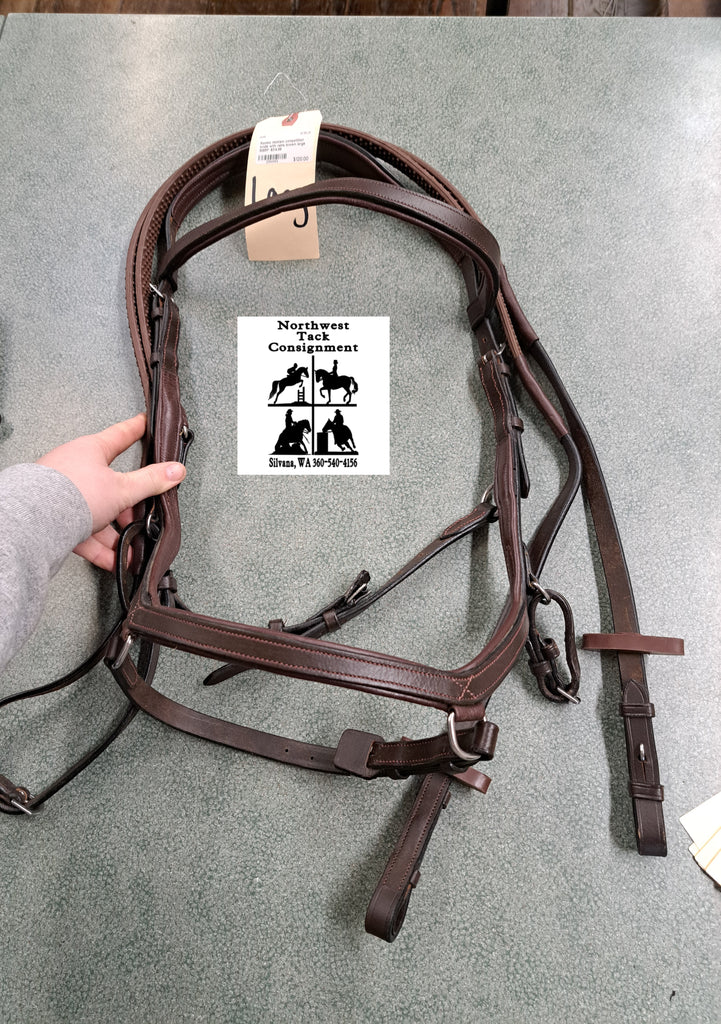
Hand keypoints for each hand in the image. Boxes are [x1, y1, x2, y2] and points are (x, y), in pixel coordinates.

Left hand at [37, 413, 185, 570]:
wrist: (35, 523)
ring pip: (100, 513)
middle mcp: (76, 470)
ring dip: (118, 534)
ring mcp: (66, 495)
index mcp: (91, 451)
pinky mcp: (58, 520)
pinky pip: (86, 534)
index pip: (121, 434)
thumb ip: (151, 482)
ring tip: (132, 549)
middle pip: (113, 485)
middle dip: (131, 506)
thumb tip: (175, 470)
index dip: (136, 428)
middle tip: (144, 516)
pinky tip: (116, 561)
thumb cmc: (70, 494)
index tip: (145, 421)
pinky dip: (103, 548)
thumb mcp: (122, 488)